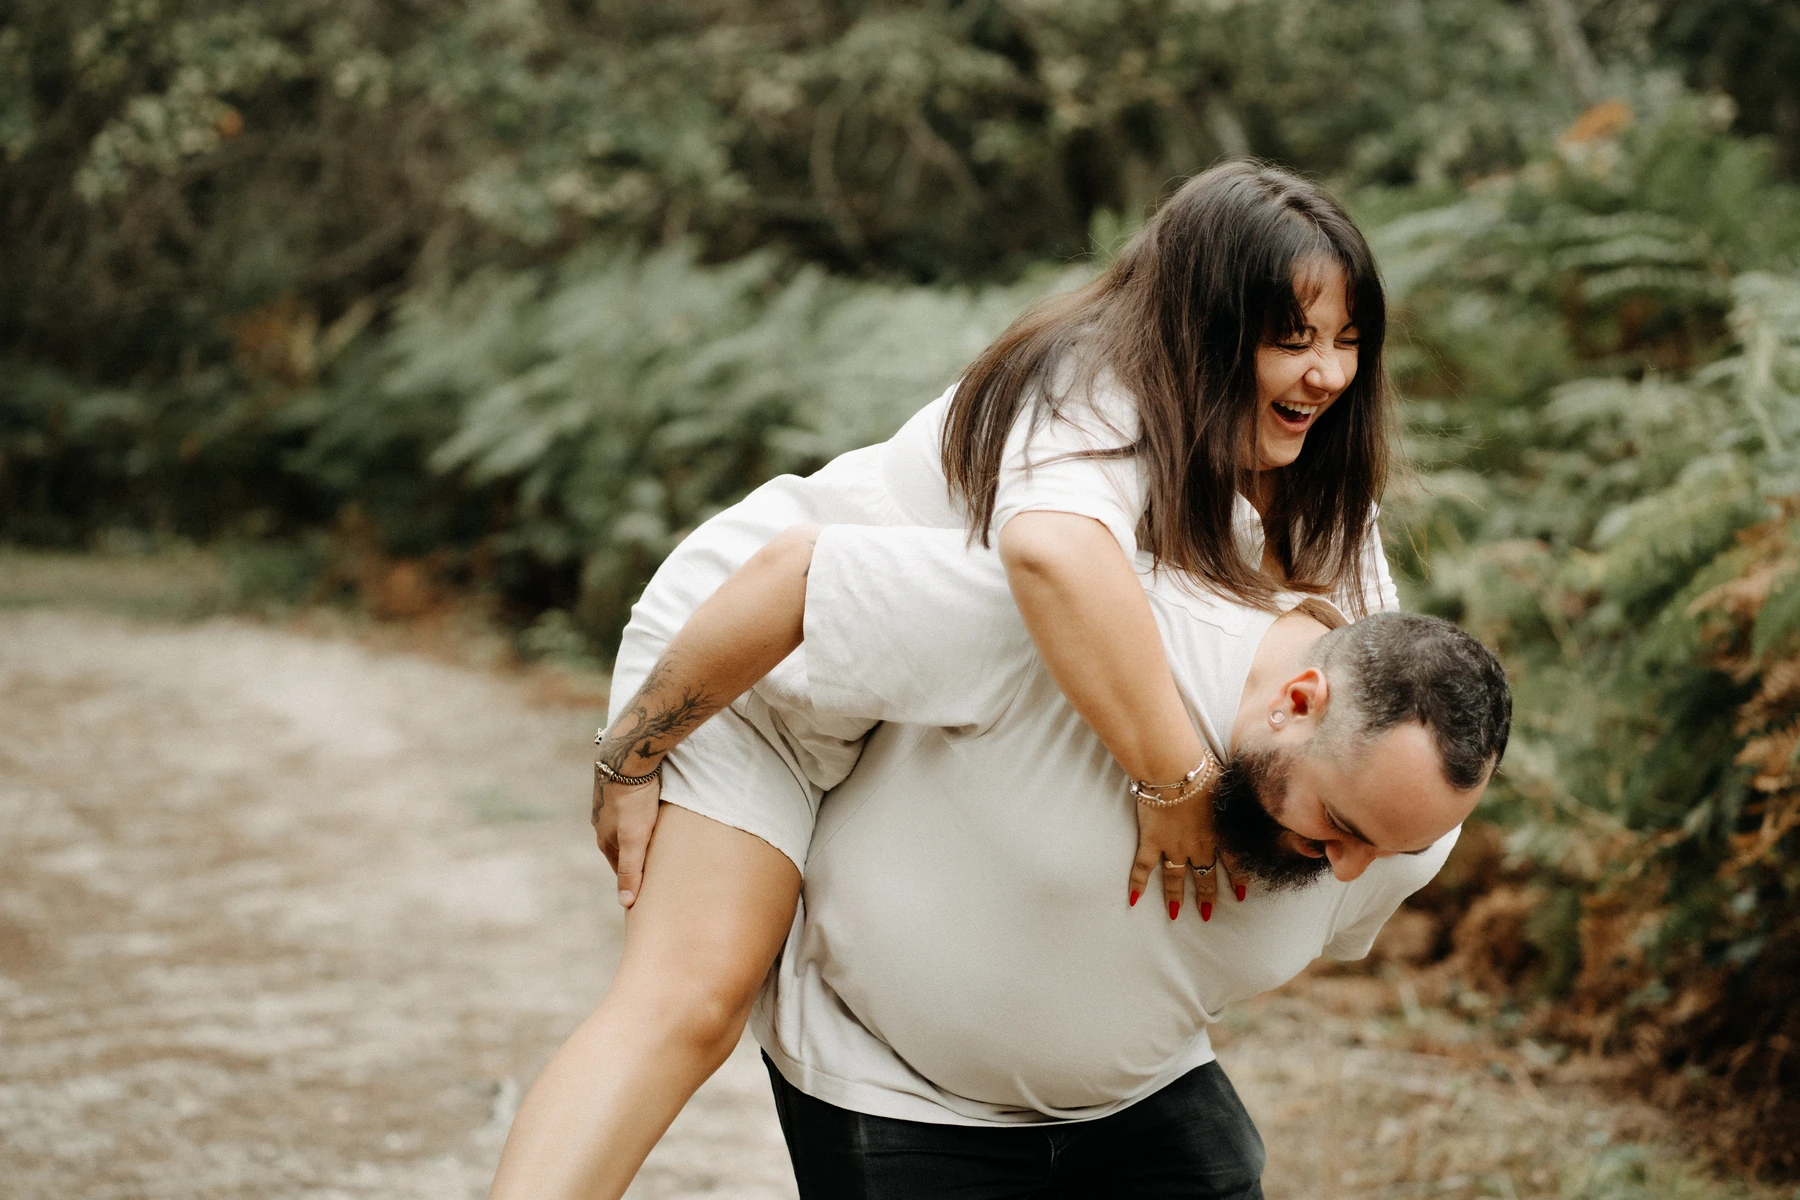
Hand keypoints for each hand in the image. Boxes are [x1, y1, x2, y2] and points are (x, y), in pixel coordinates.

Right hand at [591, 763, 661, 907]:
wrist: (627, 756)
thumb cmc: (633, 800)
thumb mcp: (634, 838)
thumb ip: (630, 869)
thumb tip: (625, 903)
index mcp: (604, 838)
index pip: (620, 867)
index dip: (634, 878)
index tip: (650, 887)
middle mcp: (602, 822)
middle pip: (622, 847)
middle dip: (637, 857)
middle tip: (659, 866)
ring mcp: (608, 804)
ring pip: (626, 827)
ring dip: (640, 835)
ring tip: (659, 842)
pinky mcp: (619, 787)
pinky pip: (631, 809)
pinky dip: (641, 817)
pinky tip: (654, 814)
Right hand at [1126, 770, 1243, 920]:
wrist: (1174, 770)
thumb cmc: (1204, 771)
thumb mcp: (1230, 785)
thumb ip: (1239, 797)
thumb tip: (1254, 794)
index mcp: (1220, 833)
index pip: (1235, 863)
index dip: (1239, 879)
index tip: (1243, 894)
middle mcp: (1198, 846)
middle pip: (1205, 876)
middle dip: (1207, 896)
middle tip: (1208, 914)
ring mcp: (1173, 845)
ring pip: (1175, 877)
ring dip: (1176, 897)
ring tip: (1175, 914)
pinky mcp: (1151, 840)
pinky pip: (1143, 866)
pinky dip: (1137, 883)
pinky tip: (1134, 899)